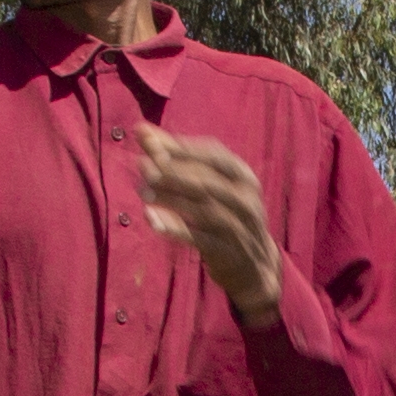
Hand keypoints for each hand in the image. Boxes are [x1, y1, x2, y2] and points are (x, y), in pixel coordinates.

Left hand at [137, 128, 280, 322]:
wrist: (254, 266)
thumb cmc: (224, 214)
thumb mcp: (209, 184)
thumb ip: (177, 158)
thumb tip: (141, 130)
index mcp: (243, 176)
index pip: (213, 154)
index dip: (181, 147)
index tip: (150, 142)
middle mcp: (245, 198)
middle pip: (206, 180)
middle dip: (172, 171)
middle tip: (141, 165)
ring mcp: (238, 226)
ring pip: (202, 207)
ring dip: (170, 198)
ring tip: (143, 191)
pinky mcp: (227, 251)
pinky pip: (198, 238)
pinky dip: (174, 227)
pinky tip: (151, 218)